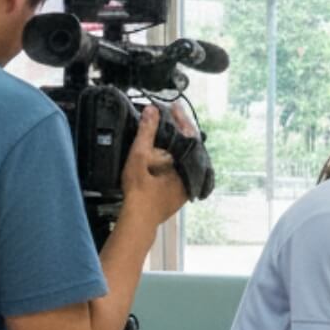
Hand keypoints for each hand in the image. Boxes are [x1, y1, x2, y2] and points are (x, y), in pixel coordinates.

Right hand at [120, 105, 187, 224]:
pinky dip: (174, 155)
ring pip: (186, 158)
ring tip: (168, 128)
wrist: (137, 222)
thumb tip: (152, 111)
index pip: (190, 136)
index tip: (173, 107)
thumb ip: (146, 133)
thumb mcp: (140, 158)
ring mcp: (186, 186)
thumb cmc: (139, 194)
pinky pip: (181, 167)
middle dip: (181, 129)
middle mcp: (191, 177)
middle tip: (171, 114)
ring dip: (178, 142)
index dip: (181, 119)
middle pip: (191, 146)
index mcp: (188, 168)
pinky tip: (165, 150)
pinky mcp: (179, 192)